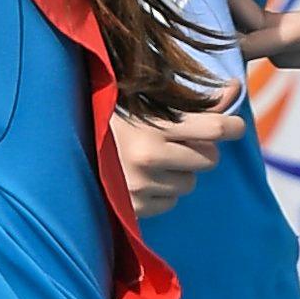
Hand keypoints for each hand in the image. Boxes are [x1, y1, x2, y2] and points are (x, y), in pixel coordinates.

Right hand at [112, 81, 244, 215]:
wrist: (64, 148)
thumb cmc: (113, 120)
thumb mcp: (149, 103)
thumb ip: (195, 102)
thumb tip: (235, 89)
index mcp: (154, 125)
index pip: (215, 128)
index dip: (232, 127)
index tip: (234, 127)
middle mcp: (149, 157)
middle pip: (209, 159)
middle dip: (200, 150)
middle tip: (178, 142)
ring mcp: (141, 187)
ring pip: (190, 184)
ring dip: (179, 173)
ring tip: (153, 160)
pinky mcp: (134, 209)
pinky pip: (171, 203)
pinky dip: (163, 193)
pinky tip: (142, 178)